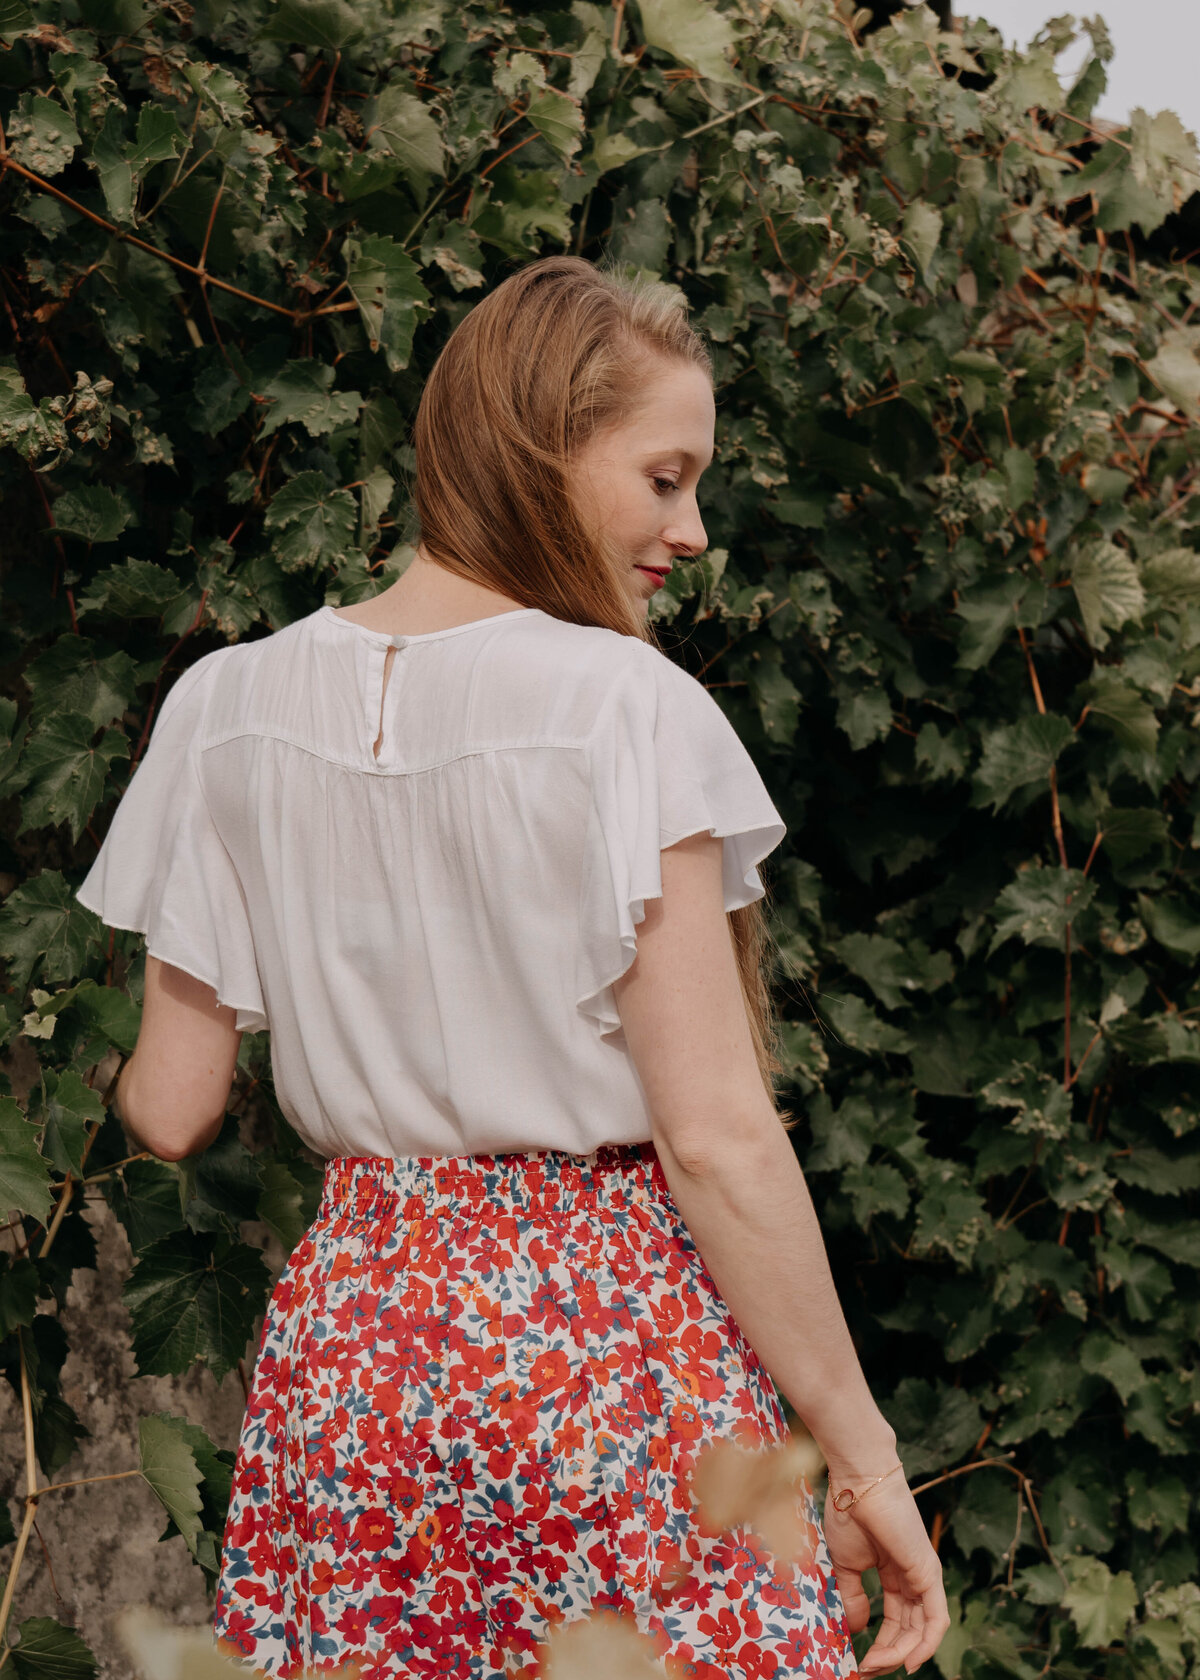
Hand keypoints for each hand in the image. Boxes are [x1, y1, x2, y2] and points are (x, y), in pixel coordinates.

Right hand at [822, 1464, 949, 1675]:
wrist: (857, 1483)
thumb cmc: (849, 1513)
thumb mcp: (845, 1564)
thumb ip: (854, 1597)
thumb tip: (858, 1629)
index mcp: (896, 1574)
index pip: (895, 1621)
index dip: (880, 1645)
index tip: (859, 1662)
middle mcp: (914, 1578)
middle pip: (910, 1630)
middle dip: (890, 1655)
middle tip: (866, 1670)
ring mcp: (925, 1576)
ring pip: (923, 1631)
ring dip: (900, 1654)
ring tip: (874, 1666)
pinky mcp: (929, 1573)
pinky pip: (936, 1620)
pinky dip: (926, 1644)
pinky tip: (908, 1661)